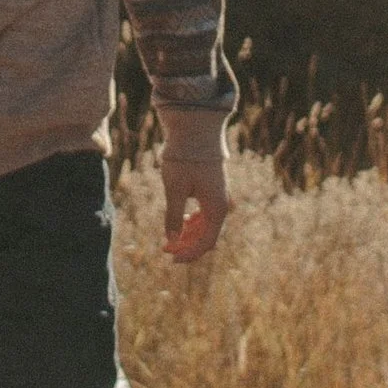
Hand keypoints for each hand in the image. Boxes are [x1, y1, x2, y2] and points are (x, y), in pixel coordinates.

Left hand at [160, 116, 231, 268]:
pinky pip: (206, 212)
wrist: (195, 130)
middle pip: (207, 235)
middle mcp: (221, 205)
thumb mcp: (175, 190)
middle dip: (187, 245)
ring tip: (172, 236)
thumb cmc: (184, 160)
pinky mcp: (213, 188)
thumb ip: (174, 216)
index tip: (171, 257)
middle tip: (166, 248)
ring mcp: (219, 196)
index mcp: (216, 209)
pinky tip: (183, 219)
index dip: (189, 253)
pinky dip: (194, 221)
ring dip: (190, 233)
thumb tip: (172, 240)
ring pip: (207, 224)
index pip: (206, 242)